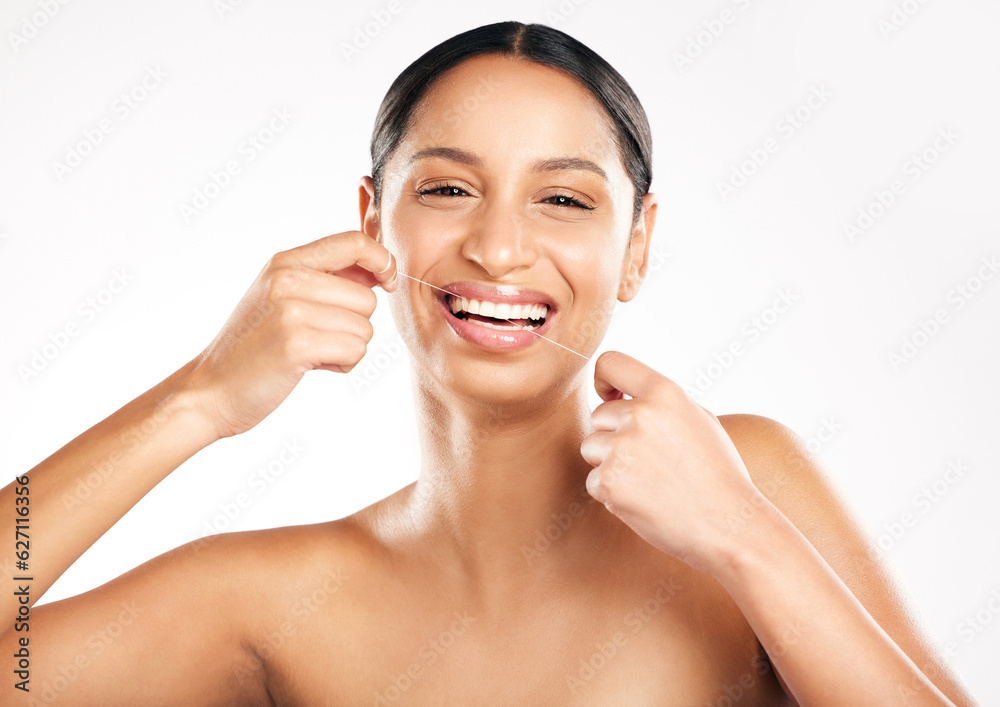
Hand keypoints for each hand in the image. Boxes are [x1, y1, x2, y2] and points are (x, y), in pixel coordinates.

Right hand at [180, 231, 397, 439]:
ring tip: (312, 352)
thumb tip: (378, 267)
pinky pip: (355, 351)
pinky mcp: (296, 343)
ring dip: (348, 348)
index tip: (387, 281)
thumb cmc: (255, 347)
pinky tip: (312, 366)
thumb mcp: (281, 297)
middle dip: (354, 325)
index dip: (383, 260)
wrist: (210, 389)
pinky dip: (342, 365)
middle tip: (319, 338)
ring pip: (365, 328)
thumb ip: (326, 278)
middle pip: (367, 298)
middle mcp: (287, 278)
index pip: (354, 242)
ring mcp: (291, 309)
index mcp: (286, 261)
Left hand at [580, 350, 764, 575]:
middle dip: (614, 436)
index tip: (609, 397)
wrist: (728, 526)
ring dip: (610, 464)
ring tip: (649, 481)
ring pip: (592, 448)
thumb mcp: (700, 420)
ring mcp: (622, 448)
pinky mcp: (609, 481)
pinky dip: (612, 494)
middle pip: (598, 416)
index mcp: (665, 393)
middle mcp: (640, 415)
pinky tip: (645, 501)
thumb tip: (621, 395)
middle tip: (650, 462)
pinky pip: (593, 481)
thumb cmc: (718, 475)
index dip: (603, 380)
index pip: (611, 363)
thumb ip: (660, 403)